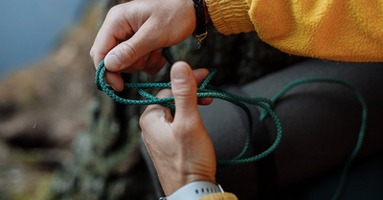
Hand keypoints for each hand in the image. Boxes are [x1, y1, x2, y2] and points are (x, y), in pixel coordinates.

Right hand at [90, 0, 195, 90]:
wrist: (192, 9)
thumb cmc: (175, 15)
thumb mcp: (155, 34)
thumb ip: (131, 50)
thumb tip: (109, 65)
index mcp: (116, 21)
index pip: (99, 51)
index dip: (106, 71)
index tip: (119, 86)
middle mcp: (118, 27)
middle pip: (113, 59)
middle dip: (133, 64)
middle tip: (151, 54)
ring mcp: (127, 35)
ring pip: (126, 63)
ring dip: (144, 62)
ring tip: (158, 50)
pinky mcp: (137, 42)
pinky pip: (137, 61)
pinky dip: (149, 62)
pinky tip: (160, 53)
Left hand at [139, 61, 215, 194]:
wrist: (192, 190)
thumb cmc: (190, 159)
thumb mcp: (189, 121)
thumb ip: (184, 93)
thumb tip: (179, 65)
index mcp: (150, 118)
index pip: (168, 89)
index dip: (188, 82)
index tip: (205, 76)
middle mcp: (150, 126)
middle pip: (172, 100)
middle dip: (191, 94)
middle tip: (209, 95)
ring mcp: (158, 137)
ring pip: (175, 112)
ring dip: (192, 106)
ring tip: (207, 106)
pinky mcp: (167, 145)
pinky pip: (176, 124)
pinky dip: (189, 118)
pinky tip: (199, 123)